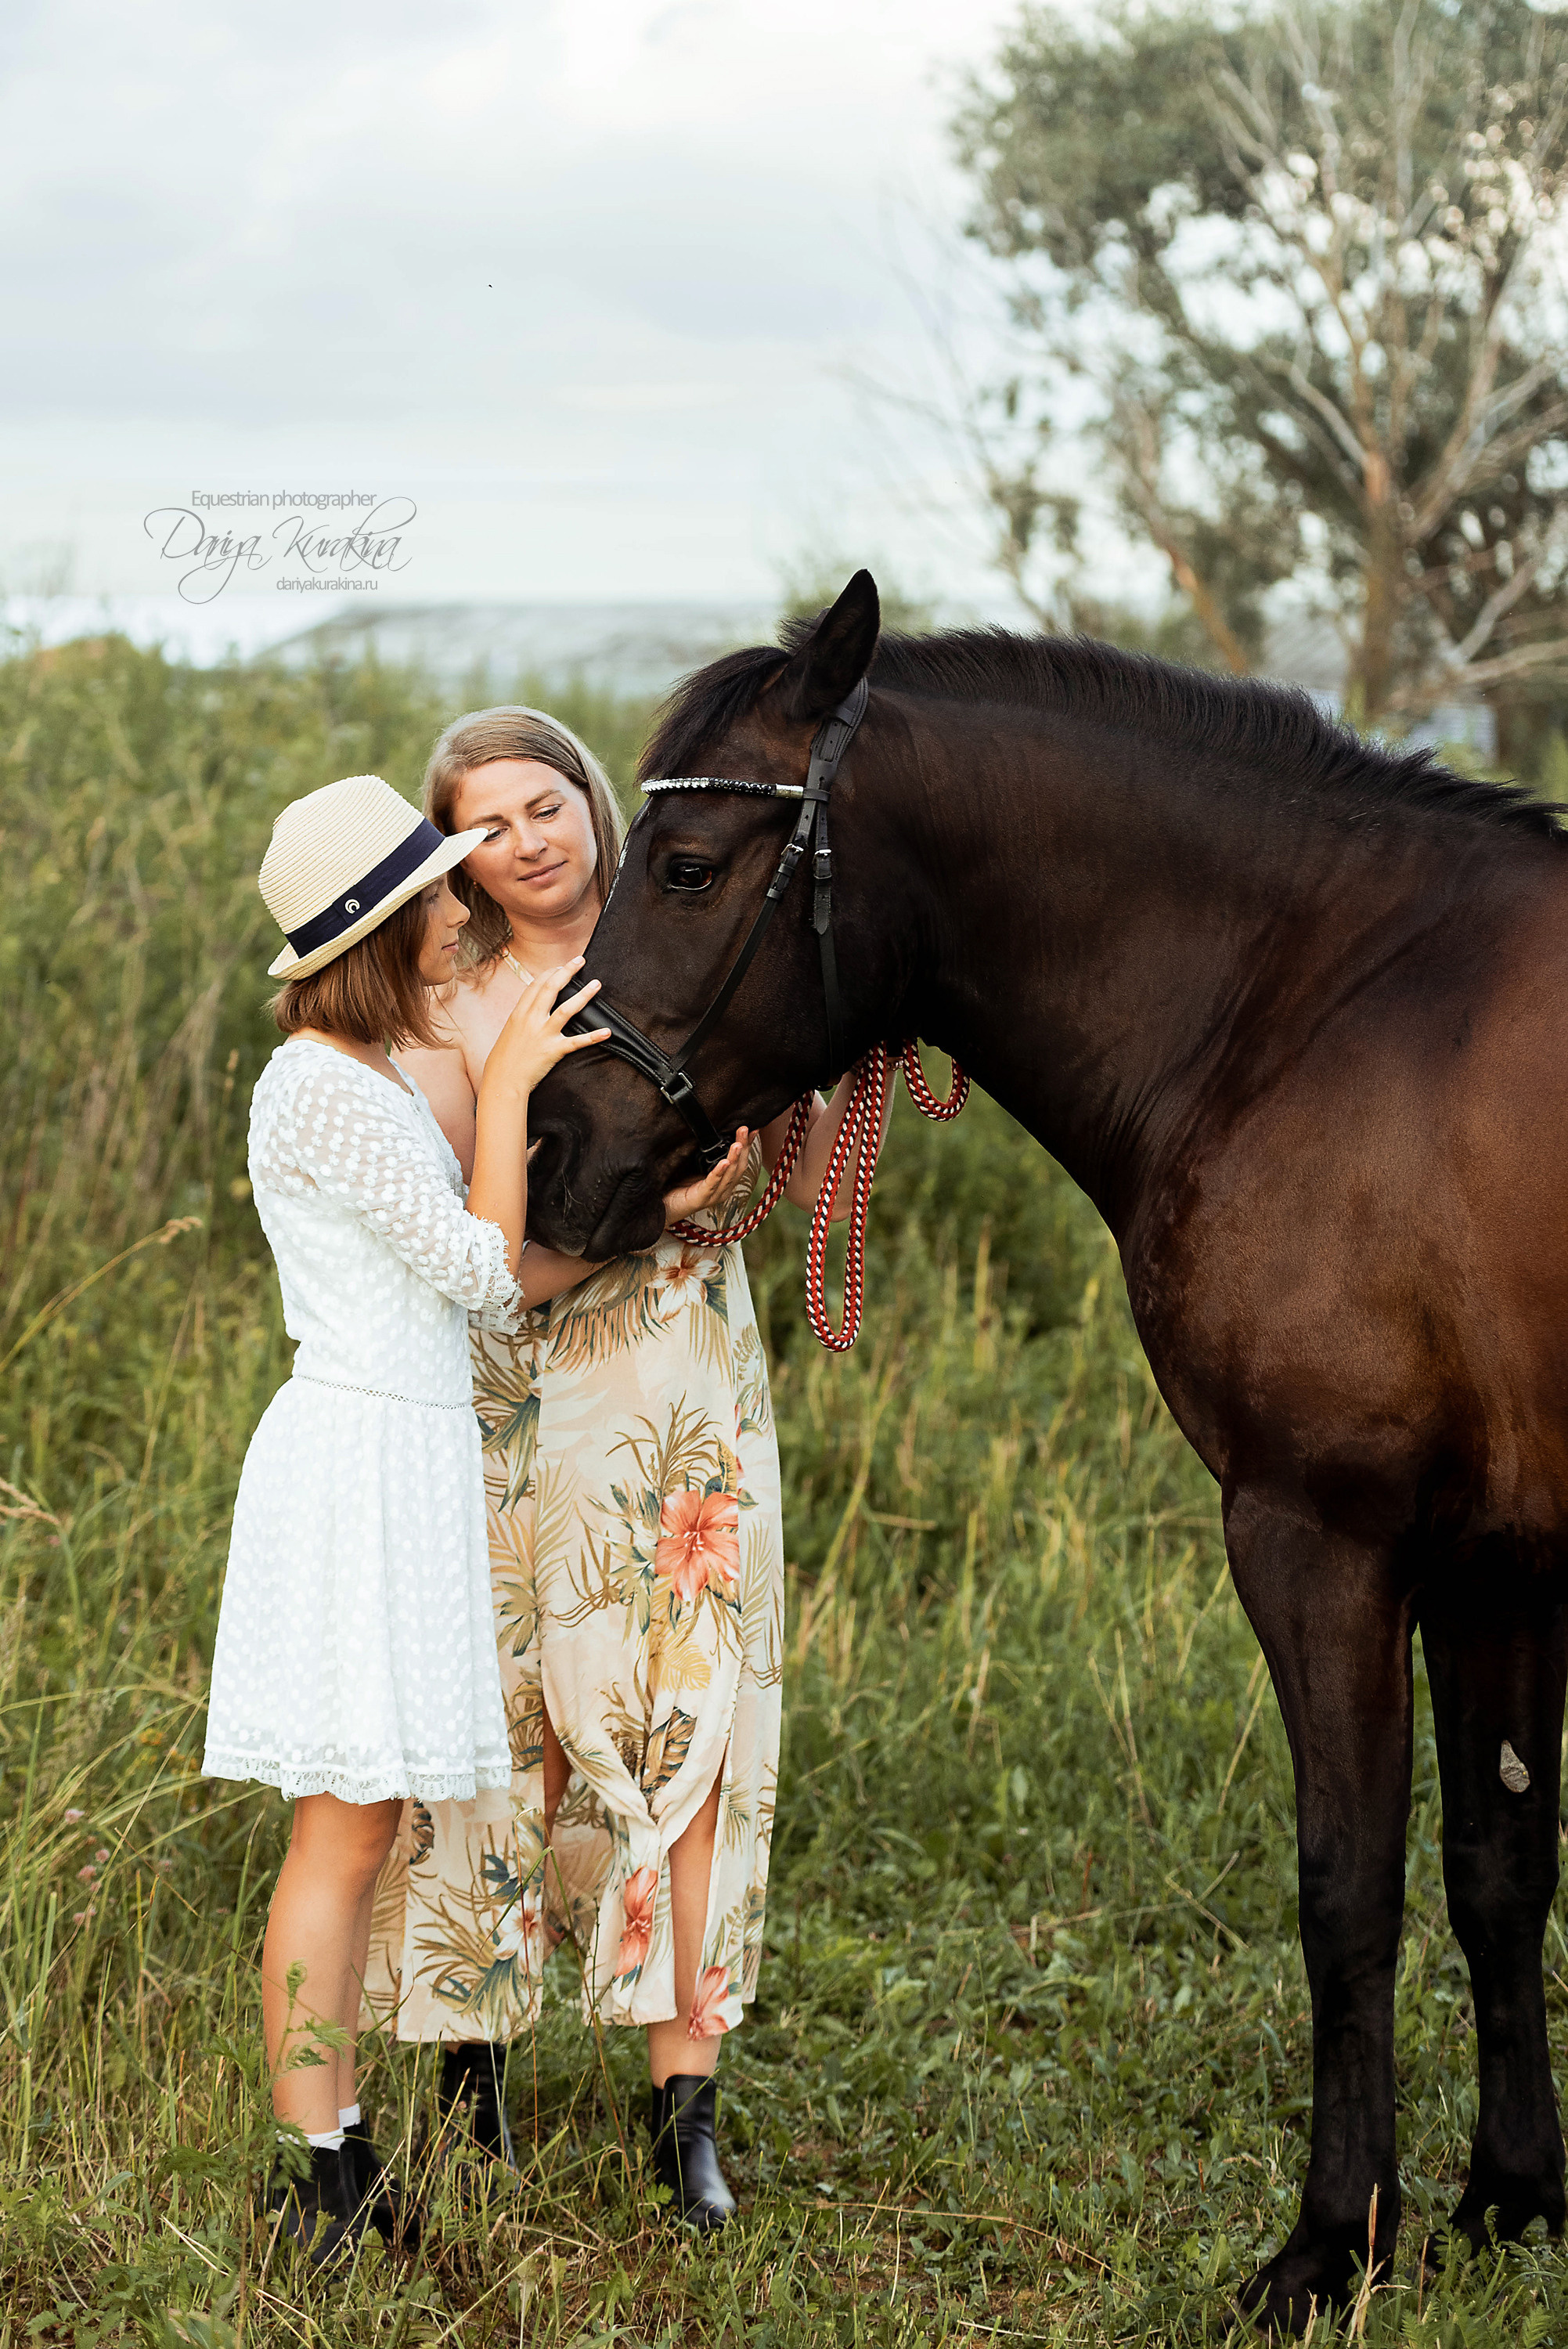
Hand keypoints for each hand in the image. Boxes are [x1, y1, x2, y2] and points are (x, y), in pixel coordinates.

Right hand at [482, 957, 609, 1099]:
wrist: (502, 1081)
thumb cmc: (505, 1058)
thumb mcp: (510, 1031)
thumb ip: (523, 1017)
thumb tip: (534, 1007)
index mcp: (519, 1013)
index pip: (536, 985)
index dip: (549, 973)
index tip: (560, 966)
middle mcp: (531, 1020)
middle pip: (551, 989)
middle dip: (567, 972)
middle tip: (580, 961)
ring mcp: (543, 1034)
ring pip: (566, 1009)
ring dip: (583, 995)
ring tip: (596, 984)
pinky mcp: (553, 1051)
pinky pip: (576, 1042)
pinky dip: (593, 1036)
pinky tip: (607, 1031)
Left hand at [663, 1129, 751, 1226]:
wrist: (663, 1207)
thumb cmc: (678, 1187)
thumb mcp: (696, 1167)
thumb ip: (707, 1156)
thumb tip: (711, 1134)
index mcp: (725, 1182)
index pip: (740, 1162)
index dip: (747, 1146)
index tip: (753, 1130)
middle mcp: (724, 1189)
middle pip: (739, 1167)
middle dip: (744, 1147)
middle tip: (745, 1130)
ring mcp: (714, 1195)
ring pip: (729, 1175)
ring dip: (735, 1158)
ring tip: (738, 1144)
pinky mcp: (702, 1198)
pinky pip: (713, 1183)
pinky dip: (719, 1172)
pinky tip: (724, 1162)